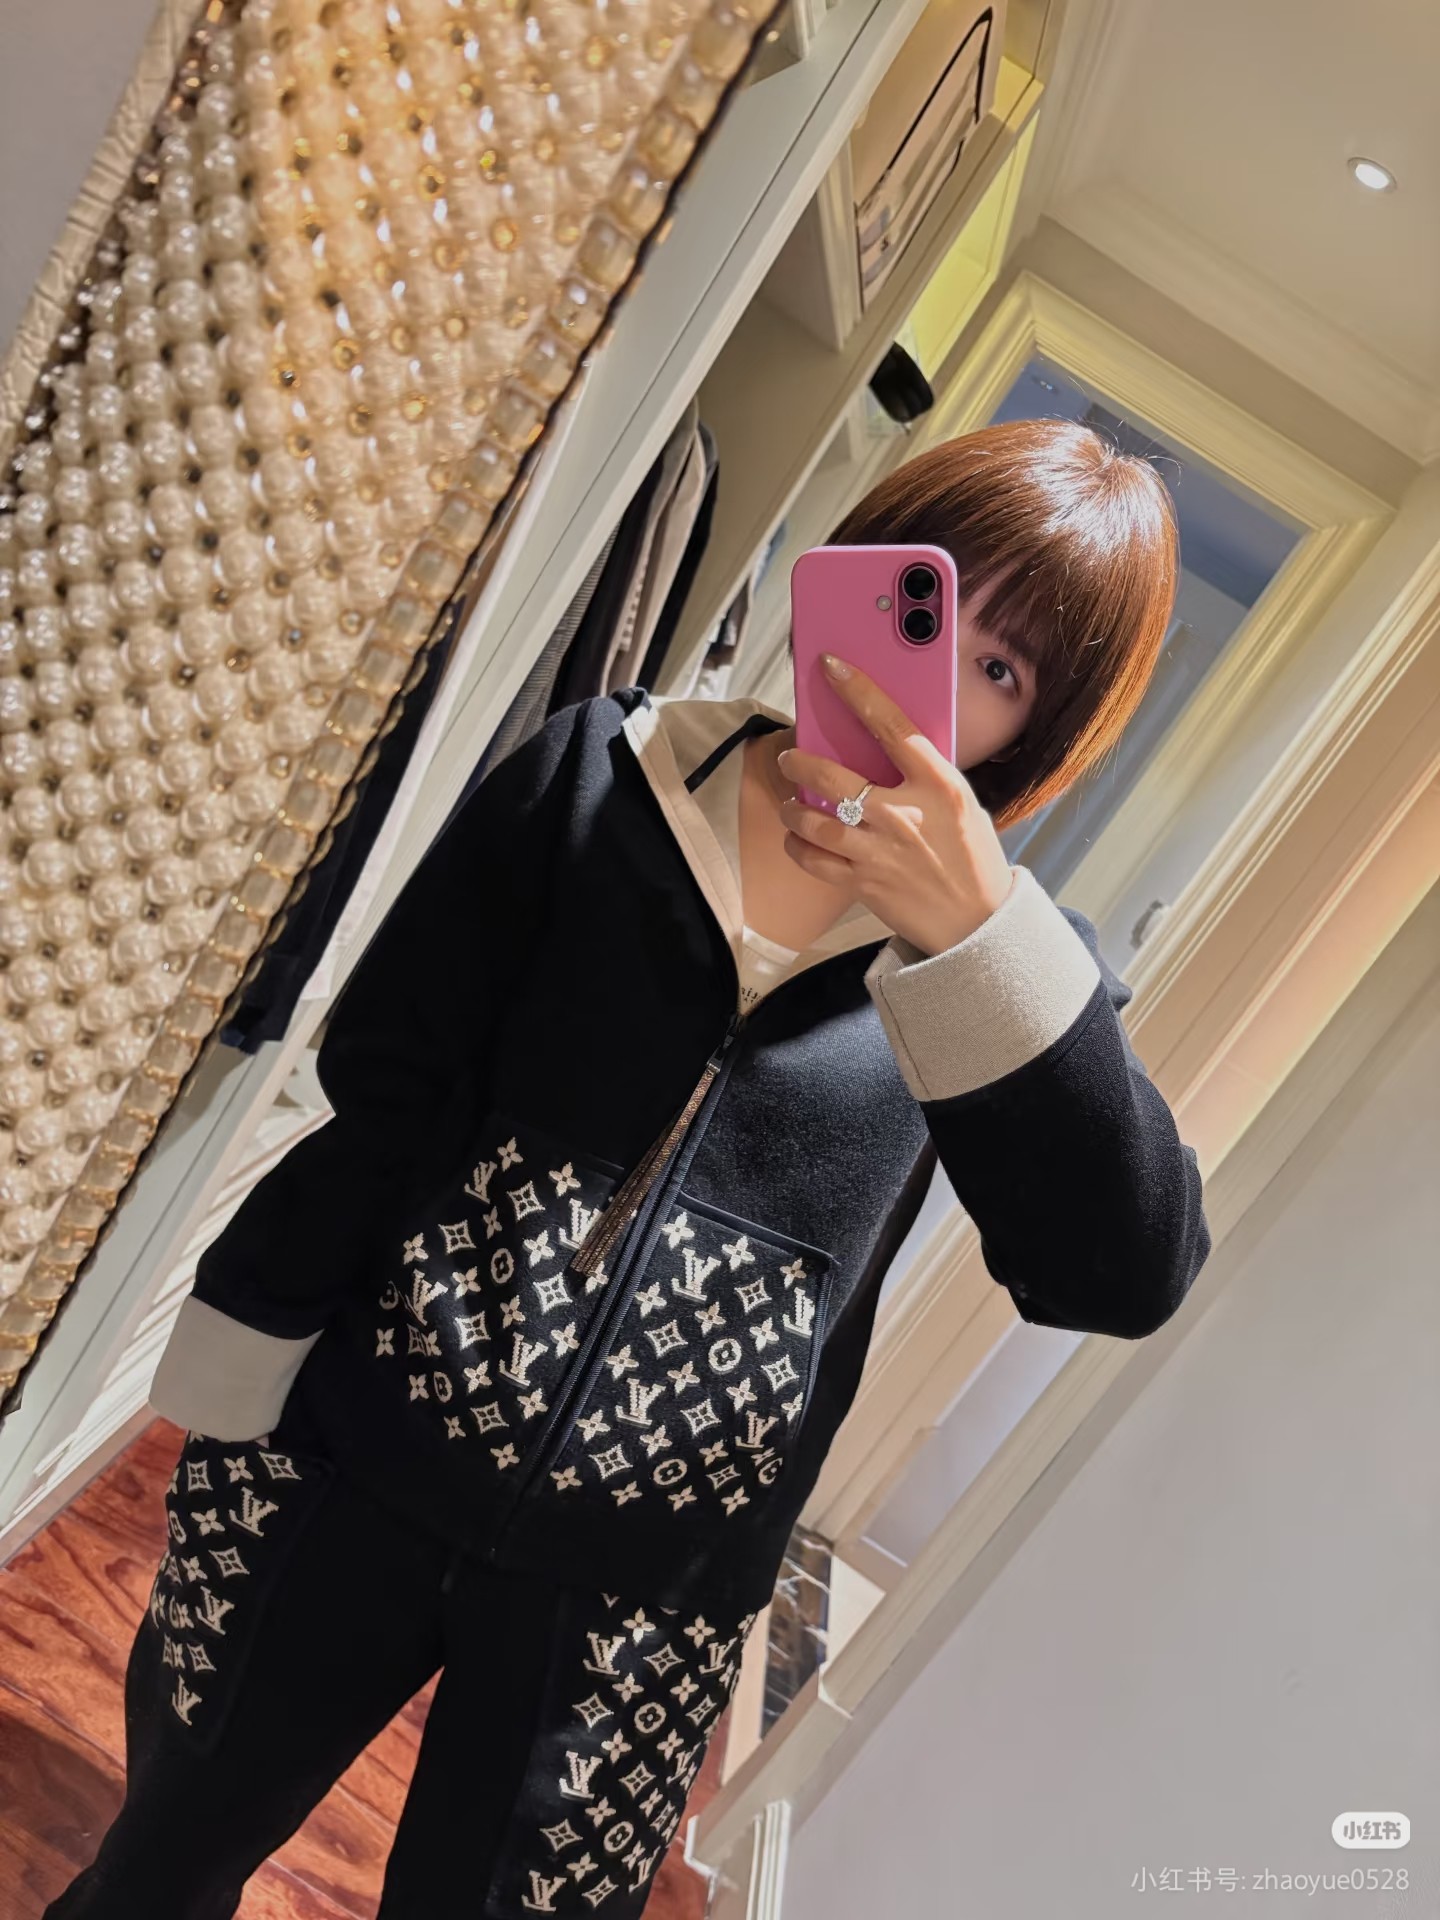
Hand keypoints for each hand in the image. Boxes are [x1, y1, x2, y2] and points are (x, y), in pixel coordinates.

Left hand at [775, 653, 1015, 956]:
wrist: (979, 922)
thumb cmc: (971, 857)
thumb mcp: (962, 804)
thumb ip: (926, 776)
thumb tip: (881, 747)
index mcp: (939, 785)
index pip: (892, 725)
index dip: (857, 690)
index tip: (831, 667)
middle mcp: (906, 815)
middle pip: (834, 777)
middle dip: (800, 762)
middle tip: (790, 758)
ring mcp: (881, 851)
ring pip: (813, 821)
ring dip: (792, 808)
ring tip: (789, 804)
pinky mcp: (865, 884)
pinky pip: (813, 859)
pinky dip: (798, 845)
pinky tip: (798, 838)